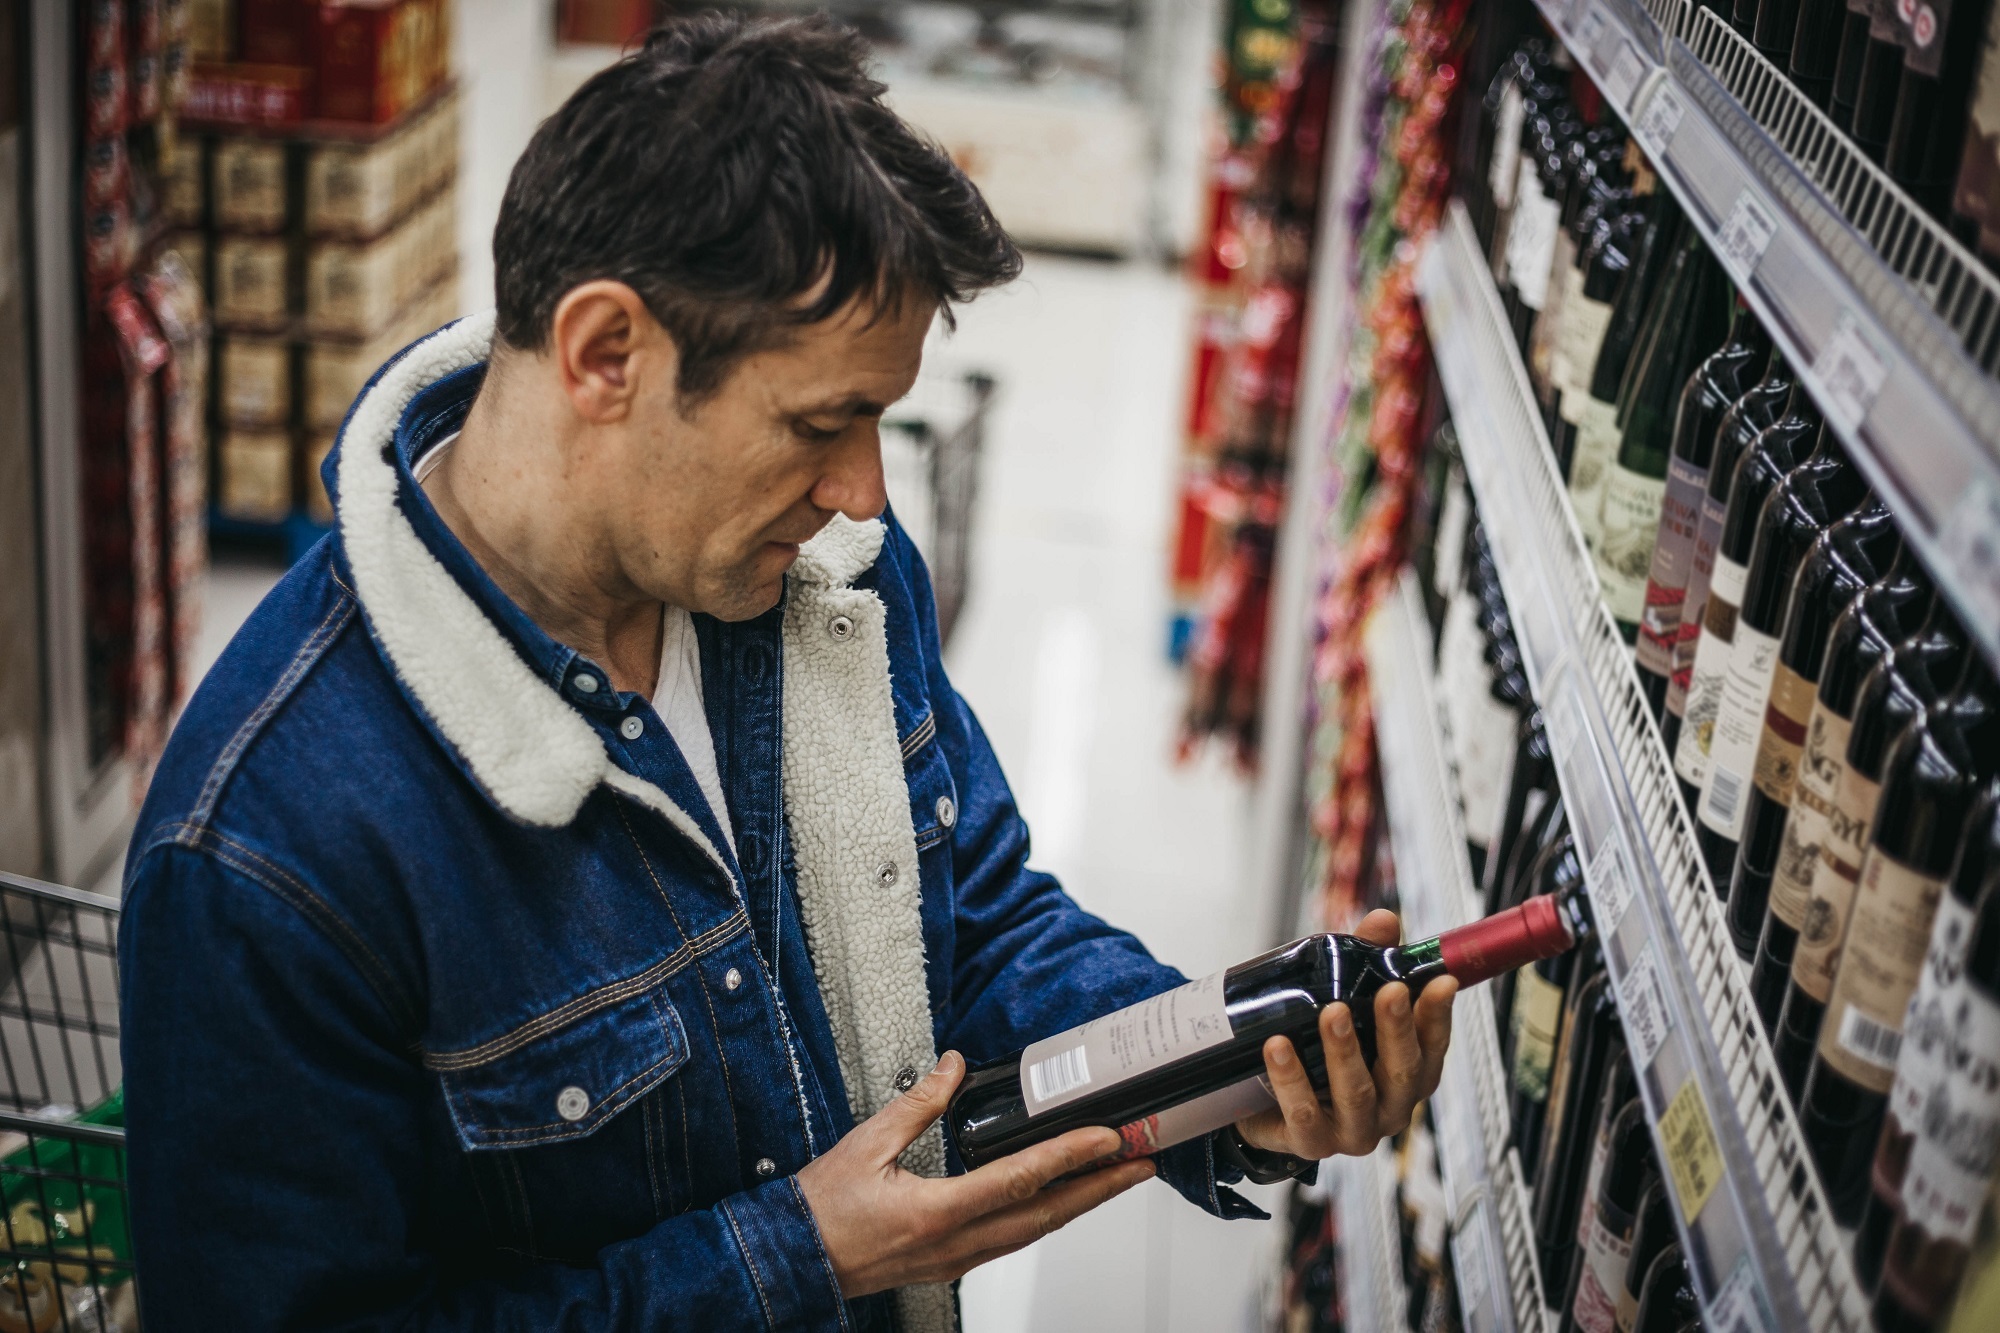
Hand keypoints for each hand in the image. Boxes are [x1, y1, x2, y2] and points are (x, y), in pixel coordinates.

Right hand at [796, 1051, 1156, 1297]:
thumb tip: (953, 1066)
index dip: (1070, 1157)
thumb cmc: (823, 1208)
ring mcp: (957, 1259)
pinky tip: (1060, 1199)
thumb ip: (917, 1102)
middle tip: (1141, 1162)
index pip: (1020, 1179)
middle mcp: (955, 1243)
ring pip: (1034, 1231)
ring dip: (1079, 1204)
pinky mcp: (952, 1263)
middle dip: (1100, 1188)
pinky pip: (1012, 1239)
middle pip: (1045, 1215)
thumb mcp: (866, 1143)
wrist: (795, 1260)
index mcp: (936, 1212)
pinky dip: (1045, 1215)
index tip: (1109, 1138)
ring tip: (1114, 1177)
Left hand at [1234, 909, 1455, 1159]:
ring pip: (1356, 1094)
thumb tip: (1384, 921)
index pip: (1433, 1045)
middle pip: (1403, 1072)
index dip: (1439, 1015)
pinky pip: (1303, 1115)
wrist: (1263, 1103)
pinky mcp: (1310, 1143)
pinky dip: (1291, 1079)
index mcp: (1407, 1073)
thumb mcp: (1342, 997)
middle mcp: (1390, 1107)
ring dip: (1345, 1052)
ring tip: (1330, 1012)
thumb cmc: (1316, 1047)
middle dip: (1396, 1029)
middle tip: (1389, 991)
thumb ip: (1365, 961)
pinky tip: (1276, 1047)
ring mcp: (1353, 1130)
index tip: (1441, 981)